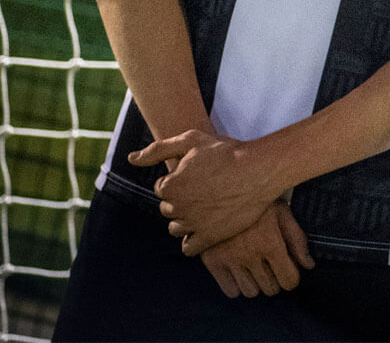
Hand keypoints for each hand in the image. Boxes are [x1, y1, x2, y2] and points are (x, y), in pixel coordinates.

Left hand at [129, 129, 278, 253]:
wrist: (258, 170)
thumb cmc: (225, 152)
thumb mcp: (190, 140)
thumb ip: (157, 149)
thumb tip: (131, 159)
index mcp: (170, 186)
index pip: (162, 188)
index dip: (178, 179)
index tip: (196, 174)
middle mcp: (178, 208)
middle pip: (168, 209)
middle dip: (181, 200)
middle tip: (203, 188)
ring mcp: (193, 224)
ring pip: (176, 228)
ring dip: (185, 219)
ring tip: (205, 206)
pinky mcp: (210, 237)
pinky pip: (189, 248)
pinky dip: (192, 240)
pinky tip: (204, 228)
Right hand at [200, 200, 314, 297]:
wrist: (221, 187)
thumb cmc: (256, 199)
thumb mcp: (282, 212)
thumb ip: (297, 240)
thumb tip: (309, 265)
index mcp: (270, 242)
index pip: (289, 281)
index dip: (292, 277)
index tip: (289, 270)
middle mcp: (250, 255)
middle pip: (271, 289)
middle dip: (276, 279)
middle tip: (272, 265)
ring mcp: (229, 260)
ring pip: (251, 292)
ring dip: (256, 283)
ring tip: (256, 267)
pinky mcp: (212, 262)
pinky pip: (230, 291)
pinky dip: (237, 286)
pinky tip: (240, 271)